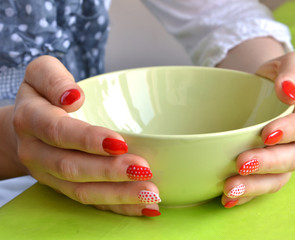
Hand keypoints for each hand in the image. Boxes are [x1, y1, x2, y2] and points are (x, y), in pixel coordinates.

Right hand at [12, 56, 160, 216]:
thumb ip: (53, 77)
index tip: (120, 143)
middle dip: (109, 171)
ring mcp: (48, 175)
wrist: (28, 124)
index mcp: (31, 120)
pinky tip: (144, 206)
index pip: (58, 131)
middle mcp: (36, 152)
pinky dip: (118, 206)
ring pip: (81, 191)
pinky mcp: (63, 188)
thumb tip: (73, 96)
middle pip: (71, 167)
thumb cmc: (44, 94)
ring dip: (118, 194)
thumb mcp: (42, 72)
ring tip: (150, 194)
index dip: (88, 139)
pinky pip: (90, 201)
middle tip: (144, 169)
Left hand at [221, 51, 294, 207]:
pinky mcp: (269, 170)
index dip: (291, 132)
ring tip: (230, 188)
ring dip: (255, 186)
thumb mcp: (289, 63)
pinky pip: (262, 186)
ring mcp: (287, 158)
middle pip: (293, 158)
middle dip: (268, 163)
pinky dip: (246, 194)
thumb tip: (289, 89)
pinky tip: (228, 199)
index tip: (266, 134)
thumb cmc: (279, 76)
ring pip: (278, 178)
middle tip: (242, 163)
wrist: (264, 90)